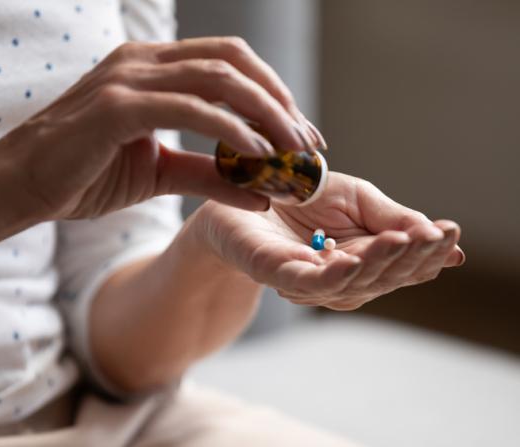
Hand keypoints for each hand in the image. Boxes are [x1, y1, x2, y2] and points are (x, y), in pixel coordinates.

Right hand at [0, 37, 325, 219]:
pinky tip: (258, 155)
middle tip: (308, 142)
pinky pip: (189, 107)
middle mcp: (143, 62)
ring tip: (294, 151)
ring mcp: (128, 78)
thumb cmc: (82, 176)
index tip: (300, 135)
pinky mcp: (116, 106)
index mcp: (152, 70)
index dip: (273, 94)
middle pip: (234, 61)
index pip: (229, 64)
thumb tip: (260, 190)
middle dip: (280, 100)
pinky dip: (229, 129)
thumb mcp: (157, 175)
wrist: (19, 188)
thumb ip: (208, 175)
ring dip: (266, 113)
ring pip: (218, 77)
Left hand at [195, 172, 464, 309]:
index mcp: (362, 259)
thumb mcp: (356, 198)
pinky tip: (351, 260)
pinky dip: (333, 275)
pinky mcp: (275, 274)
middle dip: (411, 258)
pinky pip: (308, 282)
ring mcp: (307, 279)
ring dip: (379, 263)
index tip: (452, 233)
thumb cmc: (298, 194)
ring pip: (352, 283)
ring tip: (404, 241)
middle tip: (436, 237)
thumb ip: (392, 216)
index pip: (402, 263)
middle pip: (382, 277)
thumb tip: (440, 238)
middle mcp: (339, 276)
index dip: (427, 252)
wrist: (240, 190)